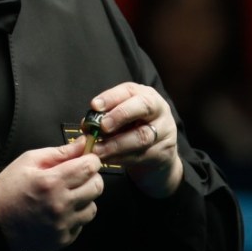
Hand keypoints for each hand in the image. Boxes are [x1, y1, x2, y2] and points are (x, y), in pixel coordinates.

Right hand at [0, 139, 103, 250]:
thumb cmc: (8, 188)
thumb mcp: (29, 160)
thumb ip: (59, 152)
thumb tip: (82, 144)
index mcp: (52, 181)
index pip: (90, 167)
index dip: (90, 160)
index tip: (84, 160)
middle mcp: (60, 204)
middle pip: (97, 187)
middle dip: (90, 178)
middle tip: (77, 177)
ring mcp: (62, 224)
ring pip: (93, 208)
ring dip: (84, 199)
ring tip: (66, 196)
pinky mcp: (62, 239)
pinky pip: (81, 225)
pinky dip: (74, 217)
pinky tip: (60, 211)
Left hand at [89, 82, 183, 198]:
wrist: (157, 152)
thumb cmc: (133, 128)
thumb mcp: (121, 118)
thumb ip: (105, 117)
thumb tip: (87, 125)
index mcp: (145, 95)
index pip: (129, 90)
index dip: (111, 97)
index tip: (94, 106)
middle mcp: (158, 109)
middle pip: (143, 106)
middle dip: (120, 115)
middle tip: (102, 127)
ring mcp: (164, 131)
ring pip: (141, 136)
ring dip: (115, 144)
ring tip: (97, 149)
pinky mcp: (164, 152)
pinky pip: (141, 155)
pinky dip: (121, 159)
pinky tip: (107, 159)